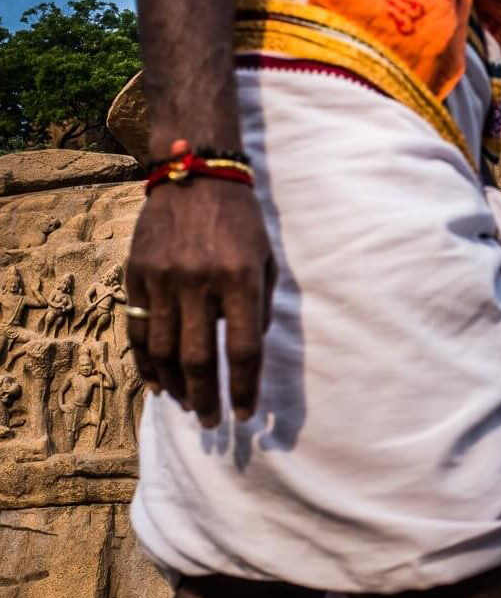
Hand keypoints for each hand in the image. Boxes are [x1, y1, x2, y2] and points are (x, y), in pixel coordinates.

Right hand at [127, 168, 275, 427]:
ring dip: (176, 386)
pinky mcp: (138, 275)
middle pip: (198, 358)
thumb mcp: (265, 260)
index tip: (244, 415)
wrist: (195, 175)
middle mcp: (200, 282)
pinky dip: (147, 363)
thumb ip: (260, 306)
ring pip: (163, 350)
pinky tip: (157, 383)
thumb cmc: (242, 222)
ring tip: (188, 406)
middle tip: (212, 423)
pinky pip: (139, 329)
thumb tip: (249, 354)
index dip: (244, 388)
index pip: (242, 350)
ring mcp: (164, 279)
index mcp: (239, 280)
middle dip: (207, 398)